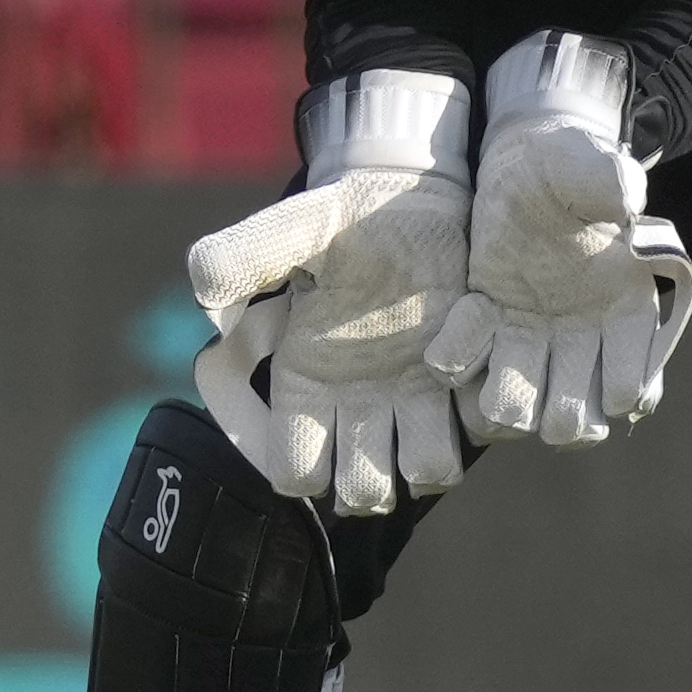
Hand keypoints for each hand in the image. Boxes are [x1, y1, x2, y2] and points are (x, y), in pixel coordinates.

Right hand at [182, 68, 474, 515]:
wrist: (409, 198)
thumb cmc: (340, 219)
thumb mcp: (287, 231)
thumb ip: (237, 261)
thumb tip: (213, 310)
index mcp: (304, 383)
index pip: (295, 471)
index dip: (308, 468)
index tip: (329, 422)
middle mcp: (357, 403)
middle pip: (362, 493)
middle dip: (374, 481)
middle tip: (389, 433)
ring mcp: (414, 397)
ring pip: (425, 475)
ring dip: (432, 459)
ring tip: (438, 407)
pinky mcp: (463, 380)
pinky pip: (478, 428)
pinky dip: (478, 412)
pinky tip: (472, 372)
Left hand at [427, 33, 691, 446]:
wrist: (527, 162)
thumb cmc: (572, 166)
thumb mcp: (589, 166)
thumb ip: (609, 182)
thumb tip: (627, 196)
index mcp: (630, 313)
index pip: (637, 377)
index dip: (623, 390)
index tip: (608, 390)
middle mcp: (585, 339)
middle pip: (580, 411)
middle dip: (564, 419)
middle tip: (545, 412)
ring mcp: (534, 338)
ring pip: (527, 403)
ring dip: (510, 406)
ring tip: (494, 398)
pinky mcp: (487, 325)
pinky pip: (472, 364)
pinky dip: (461, 363)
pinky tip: (451, 346)